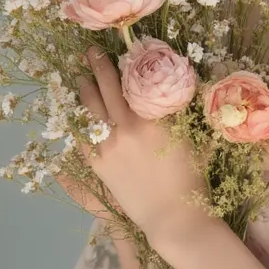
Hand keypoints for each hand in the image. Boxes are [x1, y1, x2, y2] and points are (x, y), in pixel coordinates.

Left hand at [74, 46, 208, 248]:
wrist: (173, 218)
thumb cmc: (191, 179)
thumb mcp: (192, 138)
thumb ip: (181, 112)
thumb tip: (179, 88)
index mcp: (152, 118)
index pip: (133, 81)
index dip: (123, 63)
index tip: (117, 50)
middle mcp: (126, 127)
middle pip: (107, 88)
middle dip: (97, 66)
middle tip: (90, 52)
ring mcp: (108, 146)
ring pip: (89, 109)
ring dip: (84, 89)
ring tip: (80, 76)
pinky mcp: (98, 164)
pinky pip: (81, 136)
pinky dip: (78, 120)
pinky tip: (76, 112)